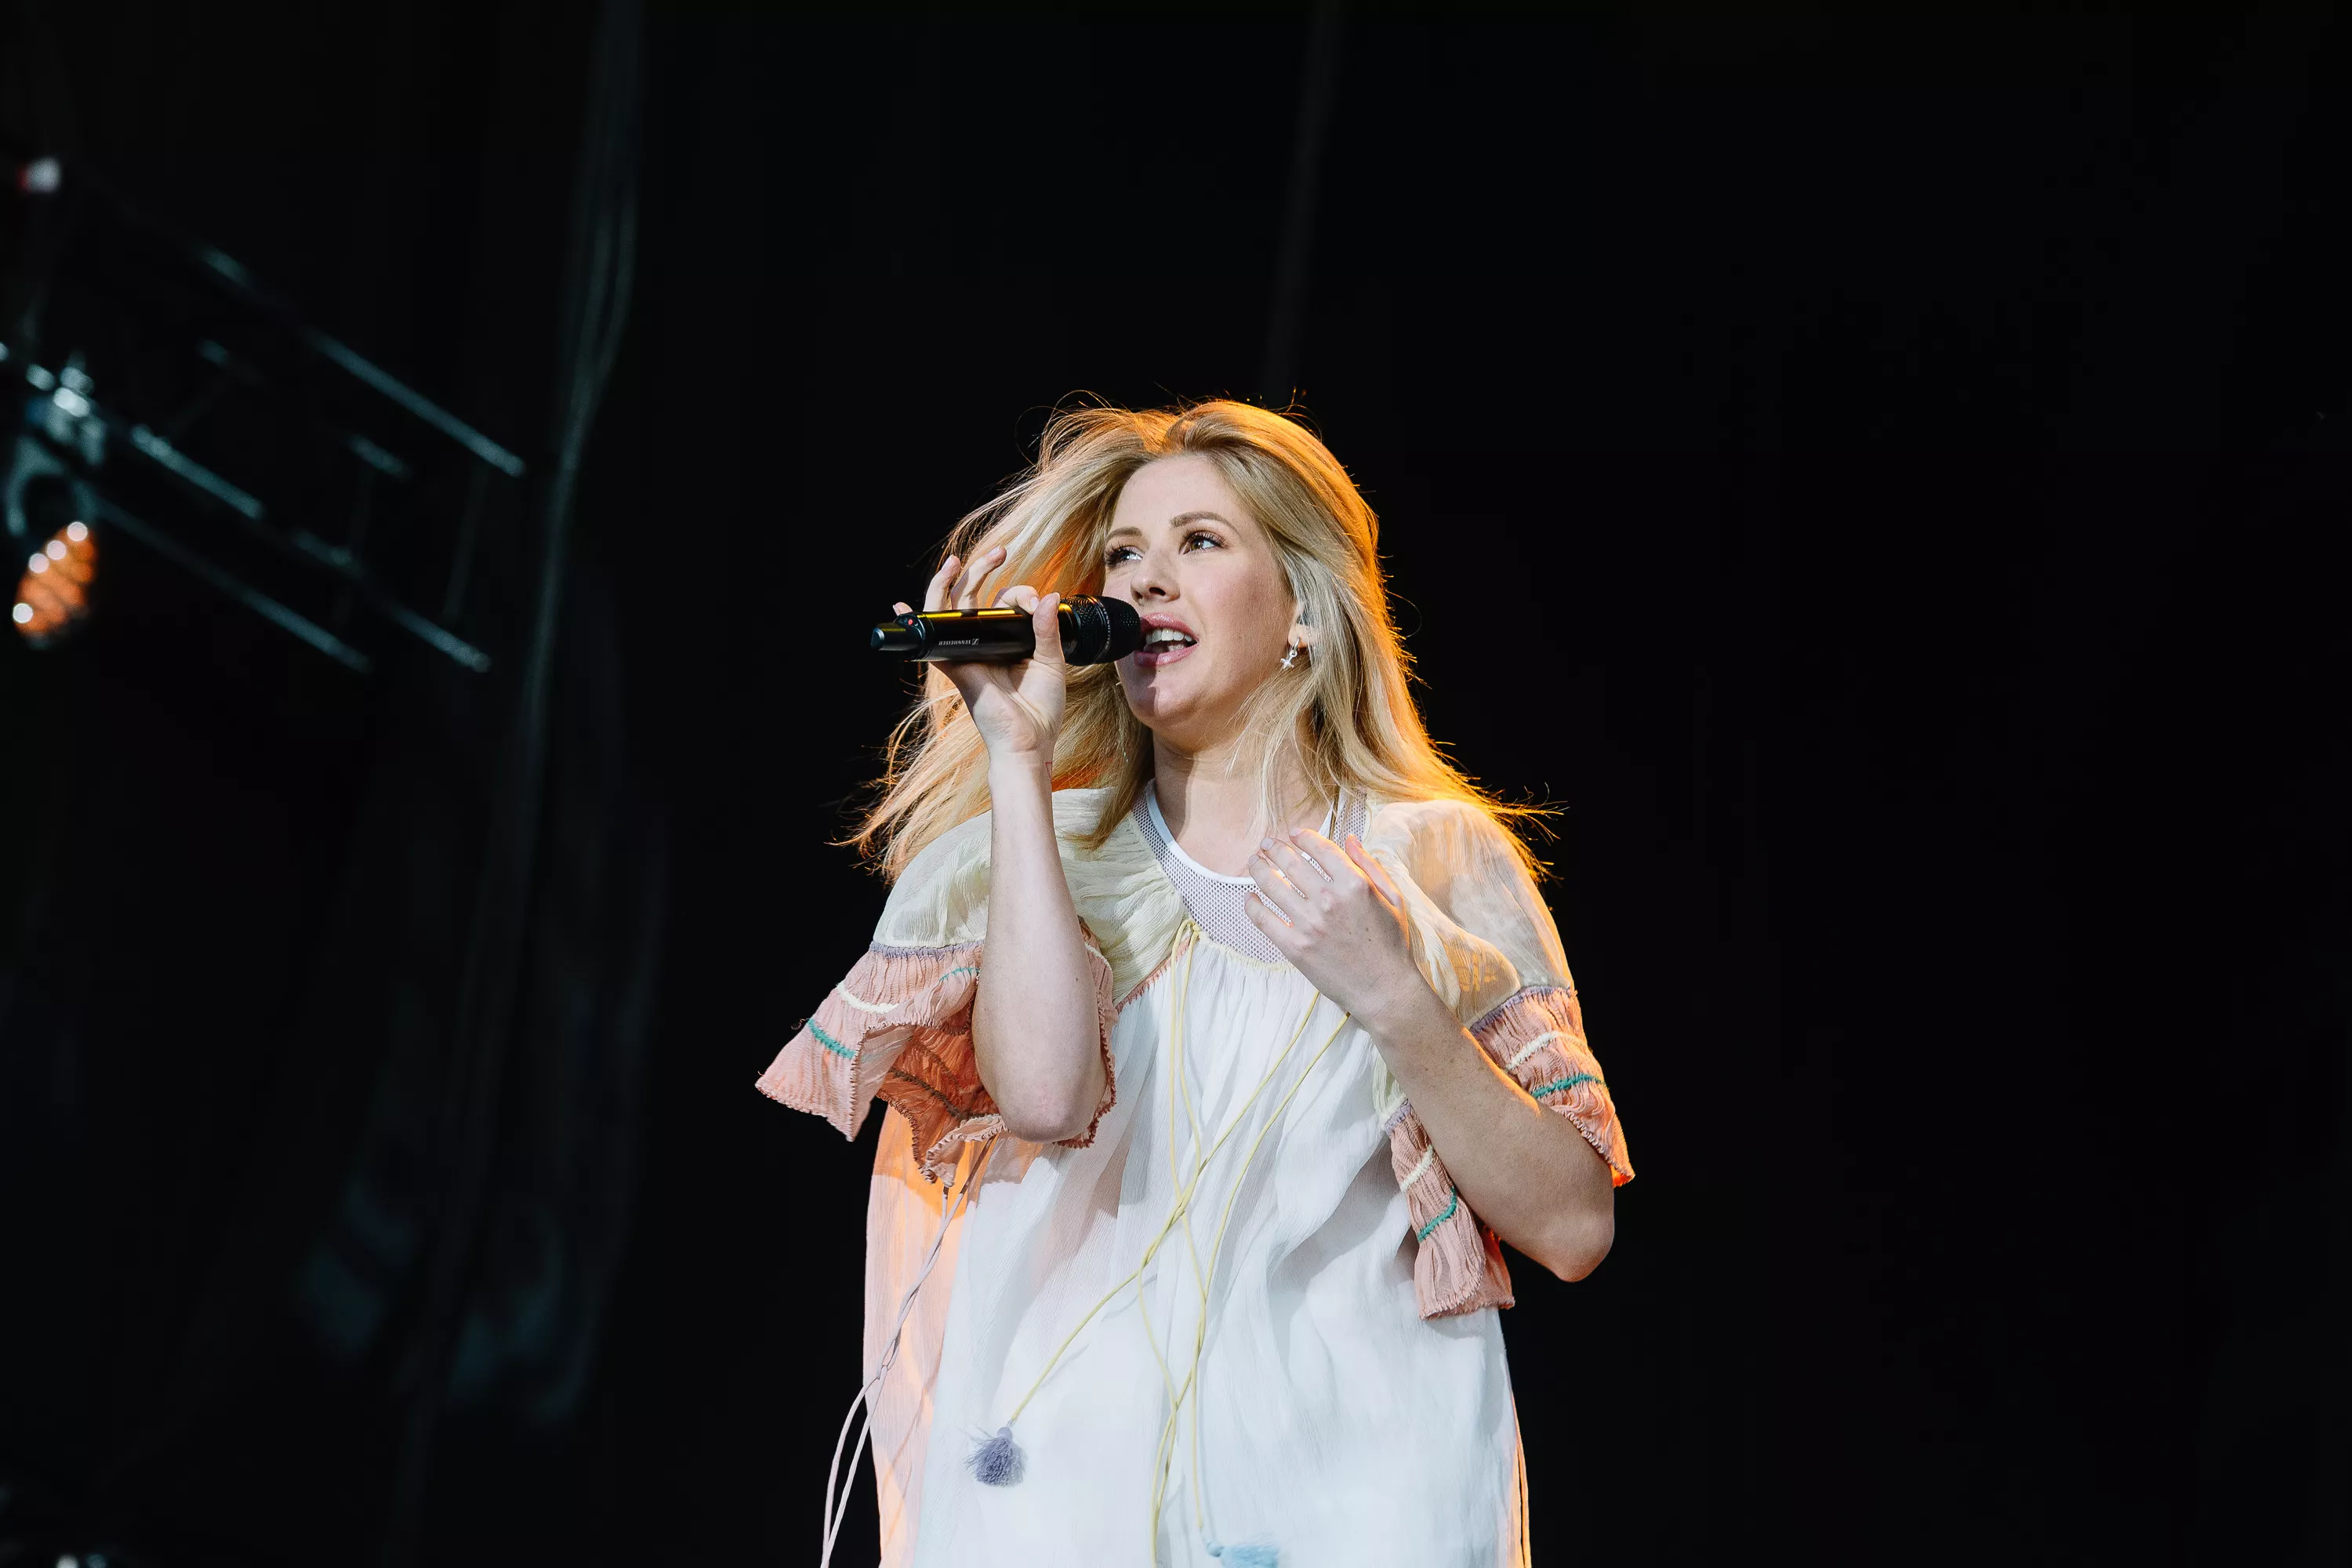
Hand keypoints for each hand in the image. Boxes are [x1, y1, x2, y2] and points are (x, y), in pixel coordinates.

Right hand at [900, 545, 1068, 765]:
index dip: (1021, 594)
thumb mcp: (1051, 662)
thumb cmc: (1040, 710)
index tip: (1039, 603)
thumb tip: (1049, 597)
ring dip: (950, 581)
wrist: (1029, 741)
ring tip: (958, 560)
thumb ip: (1047, 629)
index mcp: (1006, 641)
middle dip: (982, 569)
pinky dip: (915, 621)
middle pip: (972, 598)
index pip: (1004, 603)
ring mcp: (967, 653)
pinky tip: (901, 605)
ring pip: (949, 610)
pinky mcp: (956, 666)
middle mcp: (984, 644)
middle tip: (1000, 552)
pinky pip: (932, 640)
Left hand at [1245, 828, 1424, 1027]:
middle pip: (1291, 862)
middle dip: (1275, 848)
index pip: (1320, 848)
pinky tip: (1250, 897)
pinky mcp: (1294, 947)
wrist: (1383, 989)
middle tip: (1266, 843)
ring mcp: (1309, 924)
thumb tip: (1349, 839)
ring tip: (1253, 861)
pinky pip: (1263, 920)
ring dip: (1259, 868)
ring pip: (1272, 885)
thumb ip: (1369, 865)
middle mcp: (1329, 900)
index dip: (1302, 836)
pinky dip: (1252, 905)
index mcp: (1354, 884)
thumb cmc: (1391, 944)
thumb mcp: (1392, 898)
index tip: (1293, 833)